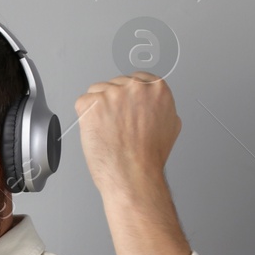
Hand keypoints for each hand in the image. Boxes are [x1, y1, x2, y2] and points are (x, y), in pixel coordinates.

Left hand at [72, 71, 180, 190]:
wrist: (134, 175)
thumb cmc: (149, 157)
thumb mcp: (172, 124)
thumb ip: (160, 106)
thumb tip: (152, 102)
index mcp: (156, 88)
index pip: (136, 79)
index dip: (129, 97)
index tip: (127, 107)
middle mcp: (135, 86)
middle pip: (115, 84)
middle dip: (114, 102)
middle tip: (118, 126)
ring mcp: (112, 93)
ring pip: (97, 91)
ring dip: (99, 109)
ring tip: (109, 131)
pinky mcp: (91, 104)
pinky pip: (82, 103)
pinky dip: (85, 117)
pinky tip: (98, 131)